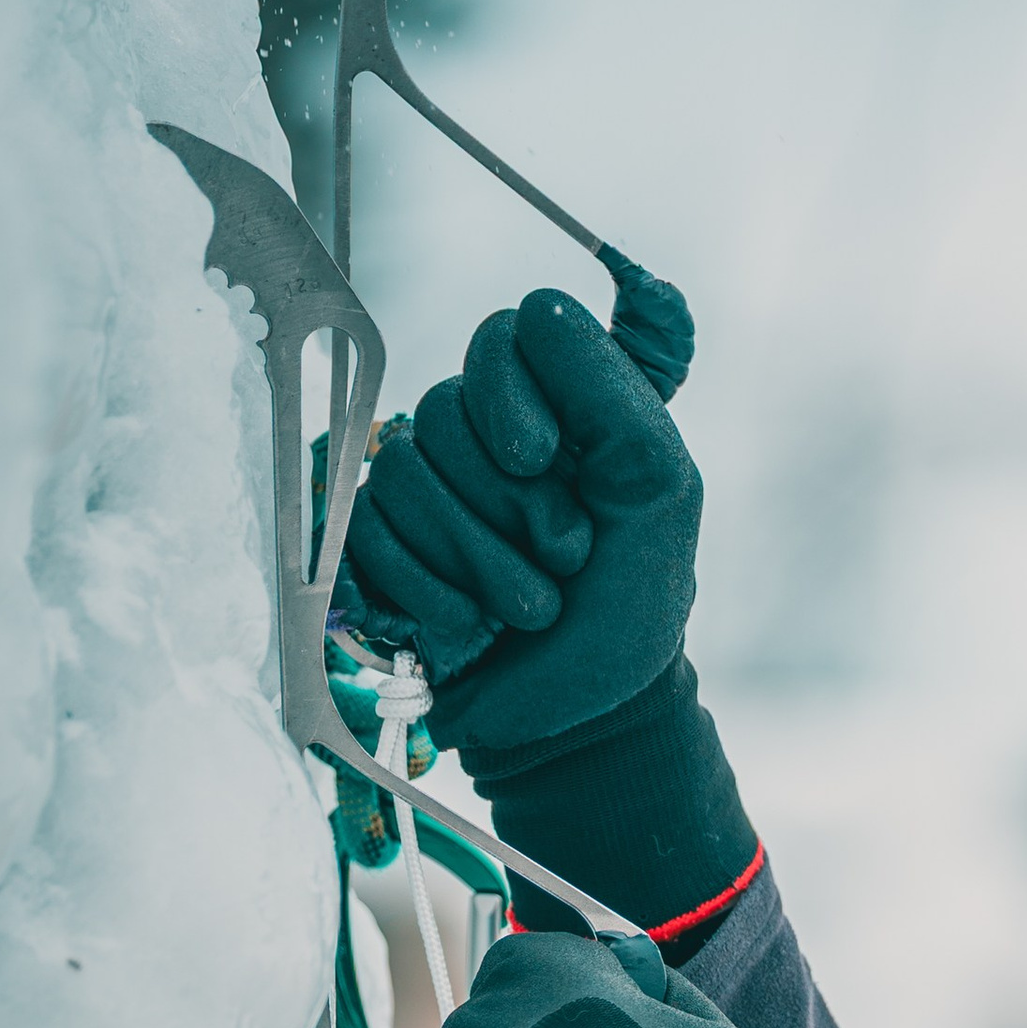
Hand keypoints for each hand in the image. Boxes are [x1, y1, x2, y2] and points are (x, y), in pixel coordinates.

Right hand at [339, 289, 699, 765]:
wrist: (581, 719)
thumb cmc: (628, 606)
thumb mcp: (656, 490)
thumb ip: (617, 383)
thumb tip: (538, 308)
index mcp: (554, 403)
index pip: (504, 332)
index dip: (516, 395)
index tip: (550, 462)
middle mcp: (484, 432)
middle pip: (445, 406)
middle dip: (509, 502)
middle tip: (562, 560)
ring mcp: (426, 487)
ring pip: (403, 470)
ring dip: (479, 557)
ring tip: (530, 609)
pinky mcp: (380, 544)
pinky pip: (370, 532)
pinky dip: (434, 590)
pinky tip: (476, 625)